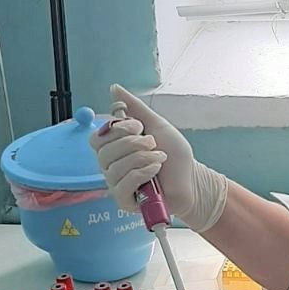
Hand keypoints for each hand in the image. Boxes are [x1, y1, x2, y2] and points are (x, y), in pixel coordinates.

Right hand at [88, 85, 226, 233]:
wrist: (192, 178)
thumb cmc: (173, 154)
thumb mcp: (155, 124)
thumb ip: (134, 107)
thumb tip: (114, 89)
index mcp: (113, 148)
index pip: (97, 137)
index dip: (116, 129)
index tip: (138, 126)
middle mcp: (110, 166)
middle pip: (104, 152)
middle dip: (132, 144)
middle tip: (152, 143)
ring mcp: (116, 185)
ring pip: (116, 168)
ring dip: (142, 158)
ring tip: (160, 158)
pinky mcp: (125, 201)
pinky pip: (123, 185)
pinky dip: (142, 173)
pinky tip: (156, 171)